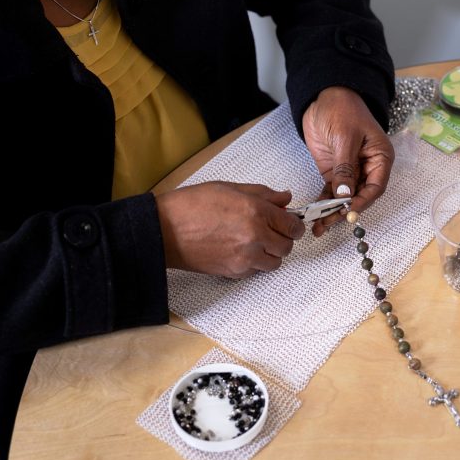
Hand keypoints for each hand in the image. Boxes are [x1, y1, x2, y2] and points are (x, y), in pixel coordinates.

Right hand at [155, 182, 305, 278]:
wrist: (164, 230)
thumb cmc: (191, 205)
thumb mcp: (229, 188)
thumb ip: (262, 194)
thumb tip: (285, 198)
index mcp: (256, 211)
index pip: (292, 225)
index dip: (295, 225)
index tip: (292, 224)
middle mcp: (255, 236)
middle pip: (287, 246)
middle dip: (283, 239)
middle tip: (272, 232)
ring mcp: (245, 257)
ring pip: (274, 262)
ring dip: (270, 253)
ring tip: (255, 242)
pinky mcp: (234, 271)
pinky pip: (256, 271)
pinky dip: (254, 263)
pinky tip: (240, 250)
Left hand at [302, 86, 393, 235]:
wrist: (322, 95)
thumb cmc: (342, 109)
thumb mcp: (345, 138)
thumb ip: (345, 167)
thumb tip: (345, 195)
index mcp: (380, 157)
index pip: (376, 187)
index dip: (362, 201)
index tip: (347, 211)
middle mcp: (368, 167)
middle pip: (360, 196)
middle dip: (344, 210)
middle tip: (328, 222)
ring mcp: (350, 171)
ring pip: (344, 197)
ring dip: (332, 211)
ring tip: (319, 226)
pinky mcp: (334, 171)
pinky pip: (331, 191)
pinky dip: (323, 202)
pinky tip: (315, 214)